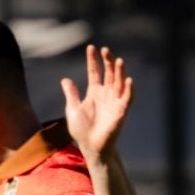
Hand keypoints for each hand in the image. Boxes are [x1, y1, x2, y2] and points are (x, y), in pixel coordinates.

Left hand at [60, 45, 133, 161]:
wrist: (90, 147)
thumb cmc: (81, 130)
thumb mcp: (73, 109)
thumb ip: (71, 94)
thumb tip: (65, 79)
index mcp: (94, 92)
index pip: (95, 72)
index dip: (93, 60)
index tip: (91, 48)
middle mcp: (106, 94)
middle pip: (109, 73)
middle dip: (107, 61)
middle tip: (105, 50)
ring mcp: (114, 102)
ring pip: (119, 82)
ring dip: (119, 72)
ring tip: (118, 60)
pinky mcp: (121, 111)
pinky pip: (127, 99)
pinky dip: (129, 90)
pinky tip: (128, 80)